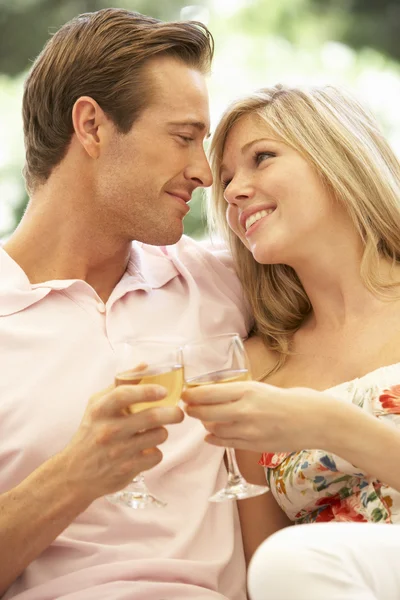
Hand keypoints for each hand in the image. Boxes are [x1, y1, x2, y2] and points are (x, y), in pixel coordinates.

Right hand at [60, 383, 183, 500]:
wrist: (75, 474)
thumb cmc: (91, 433)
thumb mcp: (98, 405)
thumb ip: (121, 384)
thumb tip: (145, 365)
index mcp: (100, 410)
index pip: (124, 395)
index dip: (147, 390)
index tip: (164, 391)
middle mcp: (108, 430)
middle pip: (152, 417)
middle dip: (173, 413)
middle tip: (178, 413)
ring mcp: (118, 452)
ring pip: (158, 436)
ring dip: (163, 432)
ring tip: (156, 431)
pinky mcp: (127, 470)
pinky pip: (156, 456)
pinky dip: (156, 452)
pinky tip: (146, 450)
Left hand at [183, 381, 341, 452]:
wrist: (316, 420)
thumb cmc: (293, 399)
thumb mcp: (263, 388)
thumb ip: (241, 393)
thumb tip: (218, 395)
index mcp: (247, 390)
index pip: (208, 393)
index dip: (191, 395)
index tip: (184, 394)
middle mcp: (245, 410)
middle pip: (206, 412)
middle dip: (192, 410)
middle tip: (185, 407)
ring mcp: (248, 430)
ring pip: (214, 428)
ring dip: (204, 424)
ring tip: (200, 419)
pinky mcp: (254, 445)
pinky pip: (226, 442)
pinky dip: (214, 438)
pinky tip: (209, 436)